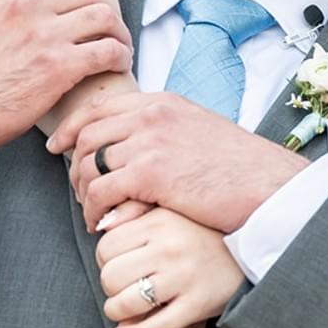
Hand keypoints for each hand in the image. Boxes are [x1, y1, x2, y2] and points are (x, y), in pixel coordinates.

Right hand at [0, 0, 132, 188]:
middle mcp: (23, 4)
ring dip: (118, 33)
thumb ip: (3, 5)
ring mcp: (42, 34)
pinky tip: (120, 66)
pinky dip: (121, 56)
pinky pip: (109, 51)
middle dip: (104, 11)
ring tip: (119, 49)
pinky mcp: (58, 67)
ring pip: (105, 16)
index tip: (89, 9)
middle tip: (110, 32)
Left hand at [47, 92, 307, 233]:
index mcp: (163, 102)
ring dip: (83, 193)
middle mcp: (151, 115)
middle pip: (87, 134)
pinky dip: (94, 212)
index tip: (59, 146)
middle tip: (78, 192)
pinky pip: (100, 191)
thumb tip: (141, 145)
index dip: (72, 128)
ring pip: (88, 163)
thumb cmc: (242, 168)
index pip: (100, 107)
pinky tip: (102, 226)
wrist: (269, 185)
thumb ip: (167, 130)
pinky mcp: (149, 173)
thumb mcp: (200, 131)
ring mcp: (148, 141)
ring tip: (93, 213)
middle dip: (74, 165)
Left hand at [97, 205, 244, 327]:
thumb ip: (132, 209)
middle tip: (120, 287)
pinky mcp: (197, 305)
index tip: (117, 264)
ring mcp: (184, 278)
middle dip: (109, 287)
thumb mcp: (169, 208)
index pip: (106, 247)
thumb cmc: (202, 229)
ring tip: (121, 309)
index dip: (105, 260)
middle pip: (110, 276)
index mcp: (160, 221)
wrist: (252, 248)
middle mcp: (170, 248)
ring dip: (116, 312)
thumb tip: (98, 224)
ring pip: (125, 304)